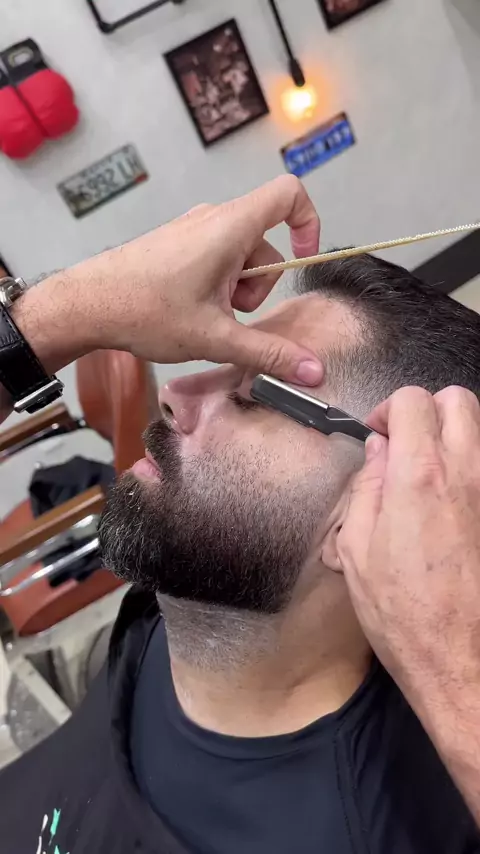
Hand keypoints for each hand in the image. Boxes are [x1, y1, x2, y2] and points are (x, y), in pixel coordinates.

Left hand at [69, 175, 322, 384]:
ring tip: (204, 317)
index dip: (308, 222)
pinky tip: (189, 310)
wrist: (87, 305)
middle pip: (264, 242)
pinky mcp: (176, 242)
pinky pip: (215, 256)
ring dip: (235, 289)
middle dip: (258, 285)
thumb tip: (314, 372)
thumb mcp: (216, 338)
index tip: (303, 260)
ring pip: (239, 255)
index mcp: (231, 227)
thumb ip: (269, 353)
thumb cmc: (148, 312)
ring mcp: (192, 228)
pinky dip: (215, 284)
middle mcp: (213, 218)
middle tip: (229, 316)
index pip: (288, 194)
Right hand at [338, 385, 479, 706]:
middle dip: (427, 410)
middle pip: (458, 401)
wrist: (463, 661)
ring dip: (452, 436)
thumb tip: (377, 453)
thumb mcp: (358, 551)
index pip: (413, 401)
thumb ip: (366, 489)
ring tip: (428, 472)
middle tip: (406, 442)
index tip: (378, 435)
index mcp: (419, 478)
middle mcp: (466, 475)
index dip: (389, 410)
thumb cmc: (405, 615)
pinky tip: (451, 502)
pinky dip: (469, 469)